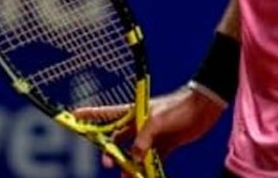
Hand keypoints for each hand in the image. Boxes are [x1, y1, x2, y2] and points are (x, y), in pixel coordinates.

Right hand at [76, 85, 226, 175]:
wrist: (205, 107)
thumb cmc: (179, 106)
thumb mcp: (158, 120)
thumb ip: (144, 138)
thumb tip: (134, 156)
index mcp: (133, 113)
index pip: (106, 114)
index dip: (89, 116)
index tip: (72, 115)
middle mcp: (139, 125)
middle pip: (118, 141)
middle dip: (111, 154)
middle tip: (110, 164)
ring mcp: (151, 136)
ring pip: (134, 155)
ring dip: (130, 167)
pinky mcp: (165, 146)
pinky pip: (152, 161)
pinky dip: (147, 170)